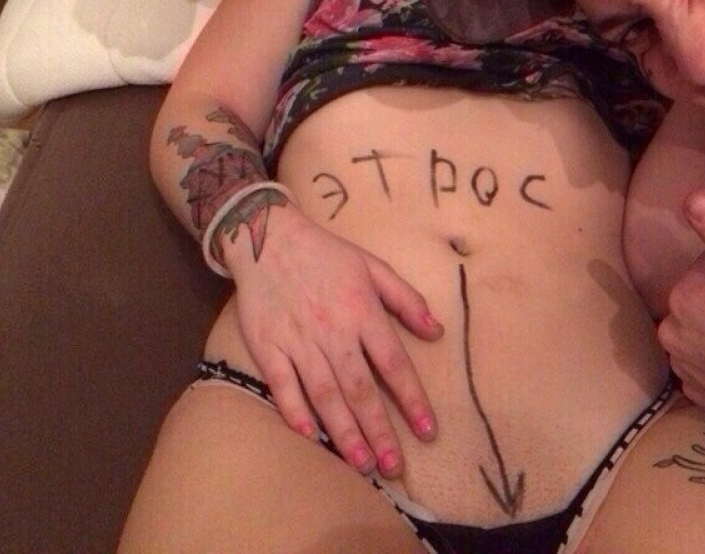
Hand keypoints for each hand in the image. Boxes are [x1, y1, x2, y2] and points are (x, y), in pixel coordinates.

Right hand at [227, 209, 442, 479]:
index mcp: (362, 311)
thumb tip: (437, 332)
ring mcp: (297, 340)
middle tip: (394, 467)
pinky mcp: (267, 346)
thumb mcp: (373, 266)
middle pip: (359, 389)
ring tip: (361, 464)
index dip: (412, 399)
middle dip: (379, 431)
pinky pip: (282, 385)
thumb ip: (407, 300)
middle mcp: (332, 331)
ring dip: (343, 431)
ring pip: (324, 394)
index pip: (393, 363)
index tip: (428, 430)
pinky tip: (310, 436)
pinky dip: (294, 411)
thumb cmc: (326, 254)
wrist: (267, 237)